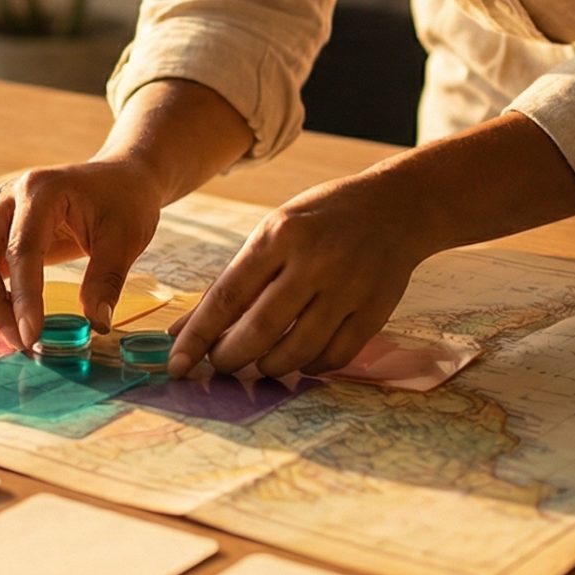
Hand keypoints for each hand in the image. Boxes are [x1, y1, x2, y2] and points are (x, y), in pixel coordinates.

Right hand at [0, 160, 164, 351]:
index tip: (32, 336)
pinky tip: (4, 311)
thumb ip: (107, 280)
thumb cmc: (124, 201)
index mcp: (42, 191)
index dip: (23, 298)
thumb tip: (96, 324)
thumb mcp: (127, 238)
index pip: (21, 250)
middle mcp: (8, 198)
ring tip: (11, 329)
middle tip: (20, 341)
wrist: (118, 177)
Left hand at [167, 173, 434, 379]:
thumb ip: (232, 282)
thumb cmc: (321, 220)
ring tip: (258, 363)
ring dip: (268, 367)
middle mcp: (313, 261)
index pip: (227, 296)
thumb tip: (184, 330)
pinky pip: (334, 356)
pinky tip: (299, 359)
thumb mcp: (273, 233)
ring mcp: (347, 288)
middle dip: (230, 358)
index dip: (198, 336)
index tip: (177, 364)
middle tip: (219, 365)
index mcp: (280, 235)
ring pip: (296, 351)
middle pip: (259, 330)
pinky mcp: (374, 310)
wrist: (397, 207)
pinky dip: (309, 366)